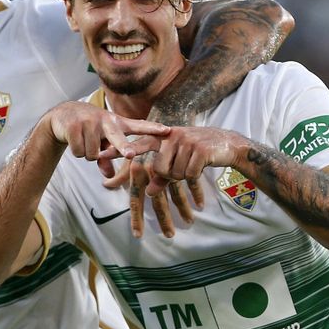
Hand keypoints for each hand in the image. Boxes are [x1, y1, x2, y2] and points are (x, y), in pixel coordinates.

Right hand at [45, 101, 168, 162]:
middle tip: (130, 154)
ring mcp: (89, 122)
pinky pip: (80, 153)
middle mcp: (105, 120)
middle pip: (117, 138)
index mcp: (116, 123)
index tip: (167, 130)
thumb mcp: (101, 141)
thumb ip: (107, 158)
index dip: (153, 129)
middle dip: (124, 147)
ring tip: (84, 141)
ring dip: (88, 154)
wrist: (62, 114)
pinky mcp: (74, 127)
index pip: (138, 126)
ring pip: (94, 154)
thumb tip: (109, 175)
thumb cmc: (88, 129)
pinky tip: (74, 139)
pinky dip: (77, 152)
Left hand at [125, 126, 244, 183]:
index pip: (137, 144)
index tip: (100, 155)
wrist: (229, 144)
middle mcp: (171, 136)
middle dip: (171, 176)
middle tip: (184, 169)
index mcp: (163, 137)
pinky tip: (202, 166)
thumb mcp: (179, 163)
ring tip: (195, 165)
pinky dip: (195, 177)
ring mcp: (185, 140)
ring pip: (174, 173)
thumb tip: (148, 192)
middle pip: (159, 168)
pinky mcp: (198, 149)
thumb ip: (162, 176)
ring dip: (185, 176)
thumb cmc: (201, 154)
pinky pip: (189, 174)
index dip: (119, 150)